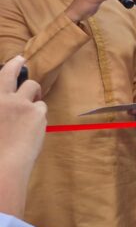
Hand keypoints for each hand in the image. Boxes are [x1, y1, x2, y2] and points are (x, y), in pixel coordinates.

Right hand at [0, 56, 47, 216]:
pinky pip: (41, 106)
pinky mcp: (36, 112)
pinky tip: (33, 124)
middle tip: (22, 61)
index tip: (15, 61)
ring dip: (32, 93)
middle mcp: (3, 97)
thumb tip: (8, 103)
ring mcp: (20, 103)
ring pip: (32, 87)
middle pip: (13, 73)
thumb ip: (3, 107)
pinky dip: (38, 112)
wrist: (2, 165)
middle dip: (18, 65)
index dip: (9, 66)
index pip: (1, 75)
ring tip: (30, 103)